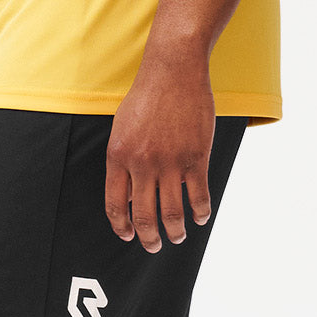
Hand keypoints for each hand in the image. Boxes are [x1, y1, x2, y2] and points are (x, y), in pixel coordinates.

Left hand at [104, 49, 215, 252]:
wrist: (173, 70)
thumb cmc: (146, 98)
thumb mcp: (122, 130)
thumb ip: (122, 164)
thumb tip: (128, 197)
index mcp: (118, 158)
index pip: (115, 205)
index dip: (121, 226)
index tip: (128, 235)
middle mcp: (142, 164)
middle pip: (144, 216)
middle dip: (149, 239)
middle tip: (154, 247)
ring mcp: (170, 162)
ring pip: (172, 213)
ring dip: (176, 231)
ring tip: (179, 237)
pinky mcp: (196, 157)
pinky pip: (199, 196)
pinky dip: (201, 212)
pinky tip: (201, 217)